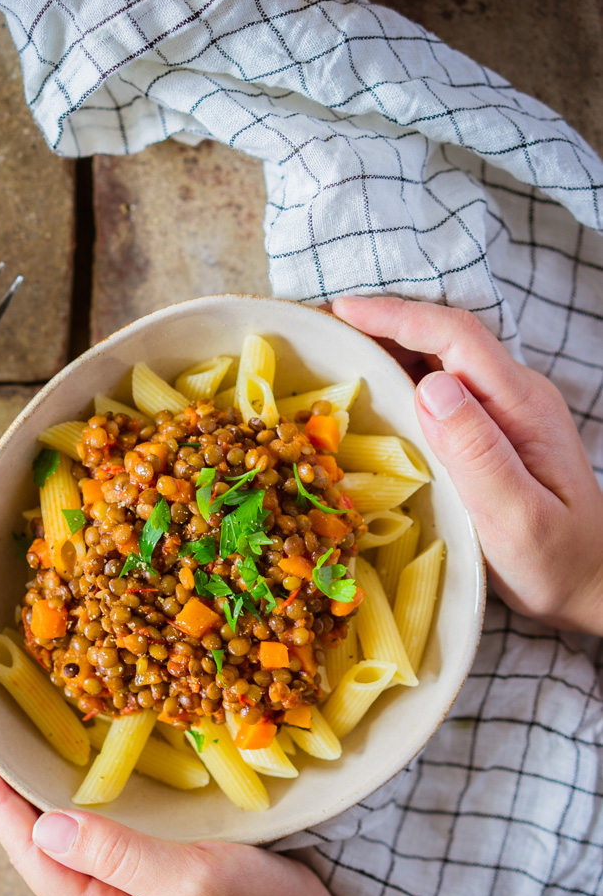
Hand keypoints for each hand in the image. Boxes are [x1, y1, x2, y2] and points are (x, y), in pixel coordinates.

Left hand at [0, 747, 422, 895]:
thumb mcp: (192, 885)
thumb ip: (122, 856)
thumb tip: (45, 823)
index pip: (32, 851)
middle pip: (39, 842)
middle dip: (10, 790)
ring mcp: (124, 889)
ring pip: (66, 833)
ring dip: (40, 788)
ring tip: (19, 743)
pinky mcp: (147, 871)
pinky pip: (98, 829)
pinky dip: (80, 793)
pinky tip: (79, 767)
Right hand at [332, 296, 602, 634]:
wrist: (593, 584)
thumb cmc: (556, 561)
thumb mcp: (518, 518)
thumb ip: (477, 452)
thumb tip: (430, 384)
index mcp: (522, 405)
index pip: (455, 337)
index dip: (396, 317)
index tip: (341, 311)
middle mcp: (514, 395)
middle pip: (444, 336)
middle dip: (380, 321)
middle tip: (319, 324)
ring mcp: (503, 410)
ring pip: (439, 356)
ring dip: (385, 344)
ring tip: (331, 347)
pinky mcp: (489, 429)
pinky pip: (438, 384)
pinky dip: (396, 374)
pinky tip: (365, 387)